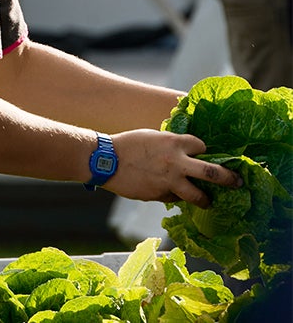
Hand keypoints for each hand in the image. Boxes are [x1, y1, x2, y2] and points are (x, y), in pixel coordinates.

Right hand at [106, 129, 242, 206]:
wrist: (103, 160)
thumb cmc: (125, 144)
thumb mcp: (151, 137)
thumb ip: (169, 145)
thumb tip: (182, 154)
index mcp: (174, 143)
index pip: (201, 146)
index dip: (203, 151)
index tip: (203, 154)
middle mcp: (177, 163)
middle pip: (213, 173)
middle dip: (229, 179)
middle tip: (237, 182)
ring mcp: (169, 181)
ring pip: (197, 195)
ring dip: (205, 199)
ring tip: (208, 201)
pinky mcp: (158, 195)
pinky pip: (172, 197)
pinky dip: (172, 196)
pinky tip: (165, 191)